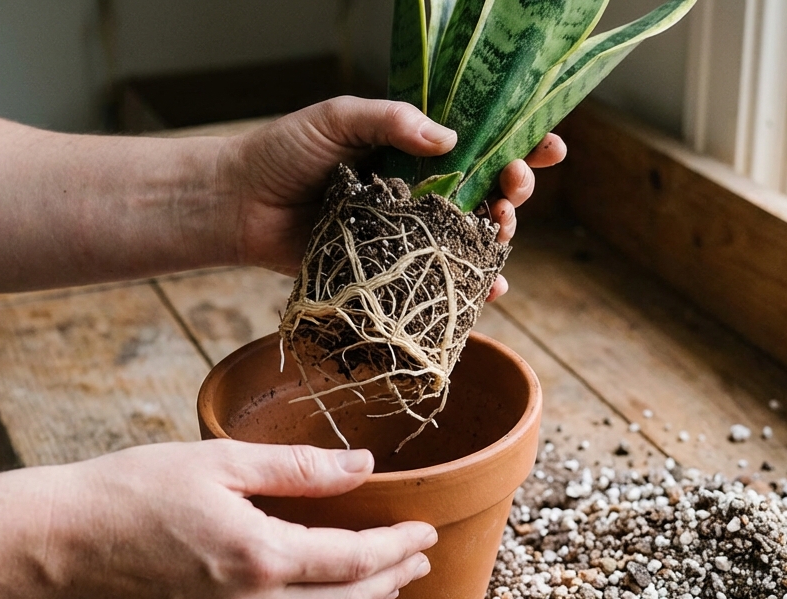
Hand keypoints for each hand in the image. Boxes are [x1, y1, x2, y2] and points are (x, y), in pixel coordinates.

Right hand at [46, 440, 436, 598]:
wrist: (59, 540)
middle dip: (391, 580)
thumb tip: (362, 466)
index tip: (424, 533)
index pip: (355, 559)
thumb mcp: (221, 462)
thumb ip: (299, 468)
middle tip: (418, 560)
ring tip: (384, 582)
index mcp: (259, 555)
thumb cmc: (131, 489)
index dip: (398, 547)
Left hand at [222, 96, 567, 300]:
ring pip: (472, 237)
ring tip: (500, 233)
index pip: (481, 141)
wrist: (238, 204)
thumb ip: (392, 121)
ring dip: (500, 237)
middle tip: (511, 192)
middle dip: (516, 190)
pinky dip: (472, 288)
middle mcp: (420, 190)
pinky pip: (440, 280)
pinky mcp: (392, 269)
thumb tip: (451, 139)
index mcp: (414, 148)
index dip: (521, 143)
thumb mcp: (339, 118)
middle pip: (488, 191)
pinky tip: (490, 291)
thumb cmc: (284, 152)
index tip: (547, 146)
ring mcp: (409, 232)